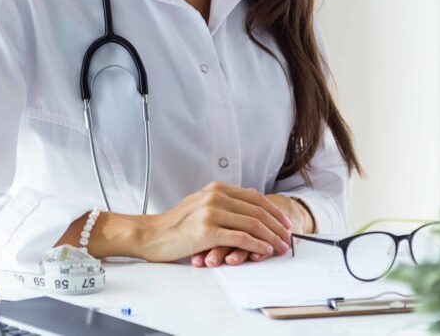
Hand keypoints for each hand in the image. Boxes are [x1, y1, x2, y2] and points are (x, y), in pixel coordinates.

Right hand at [138, 181, 292, 263]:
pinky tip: (264, 251)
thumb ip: (221, 203)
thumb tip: (247, 209)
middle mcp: (215, 196)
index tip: (283, 222)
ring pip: (252, 224)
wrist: (152, 235)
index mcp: (216, 188)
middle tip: (287, 237)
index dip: (273, 210)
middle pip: (257, 210)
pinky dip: (257, 245)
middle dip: (276, 225)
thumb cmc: (175, 225)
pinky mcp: (207, 231)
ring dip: (270, 237)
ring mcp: (211, 212)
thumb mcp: (199, 204)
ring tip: (280, 247)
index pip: (254, 197)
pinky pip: (241, 238)